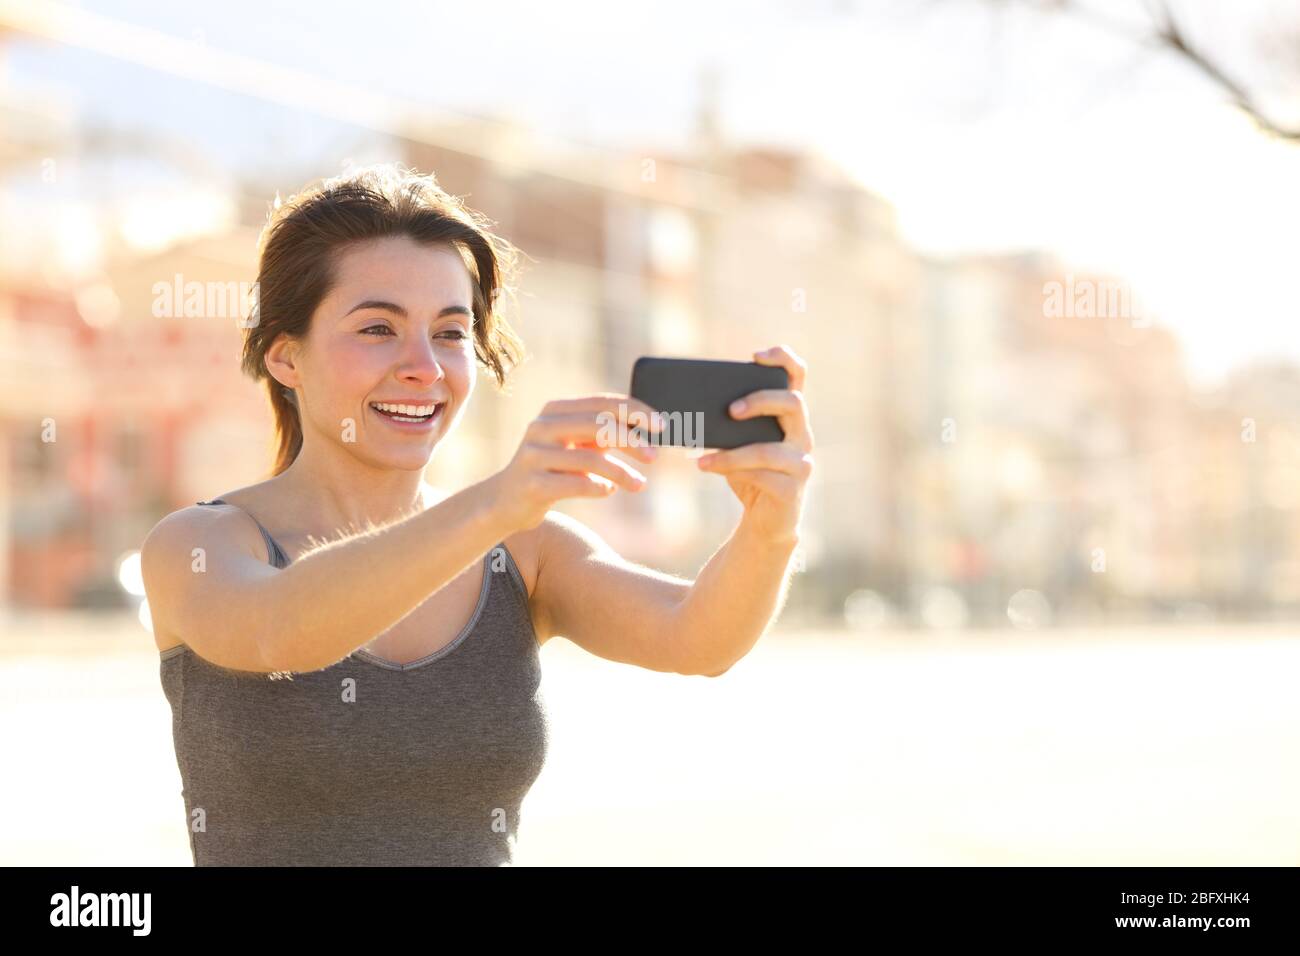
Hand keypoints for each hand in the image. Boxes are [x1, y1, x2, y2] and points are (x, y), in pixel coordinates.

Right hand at [488, 393, 663, 529]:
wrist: (505, 501)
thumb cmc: (552, 470)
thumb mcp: (577, 446)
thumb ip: (605, 434)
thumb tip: (649, 430)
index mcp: (555, 410)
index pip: (603, 403)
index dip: (636, 411)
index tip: (661, 426)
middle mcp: (542, 427)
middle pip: (598, 425)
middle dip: (632, 441)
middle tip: (655, 456)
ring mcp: (534, 455)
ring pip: (590, 459)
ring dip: (621, 473)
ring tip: (639, 484)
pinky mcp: (533, 484)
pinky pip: (577, 484)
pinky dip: (599, 488)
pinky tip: (607, 492)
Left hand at [696, 345, 813, 545]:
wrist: (767, 521)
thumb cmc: (751, 474)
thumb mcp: (739, 444)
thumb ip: (728, 425)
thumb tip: (688, 407)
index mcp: (790, 418)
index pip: (798, 377)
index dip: (783, 360)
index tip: (757, 356)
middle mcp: (802, 436)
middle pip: (793, 403)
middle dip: (760, 401)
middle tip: (730, 410)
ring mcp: (801, 464)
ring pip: (770, 449)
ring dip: (732, 453)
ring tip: (702, 457)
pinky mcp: (791, 490)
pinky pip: (762, 476)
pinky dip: (731, 470)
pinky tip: (707, 467)